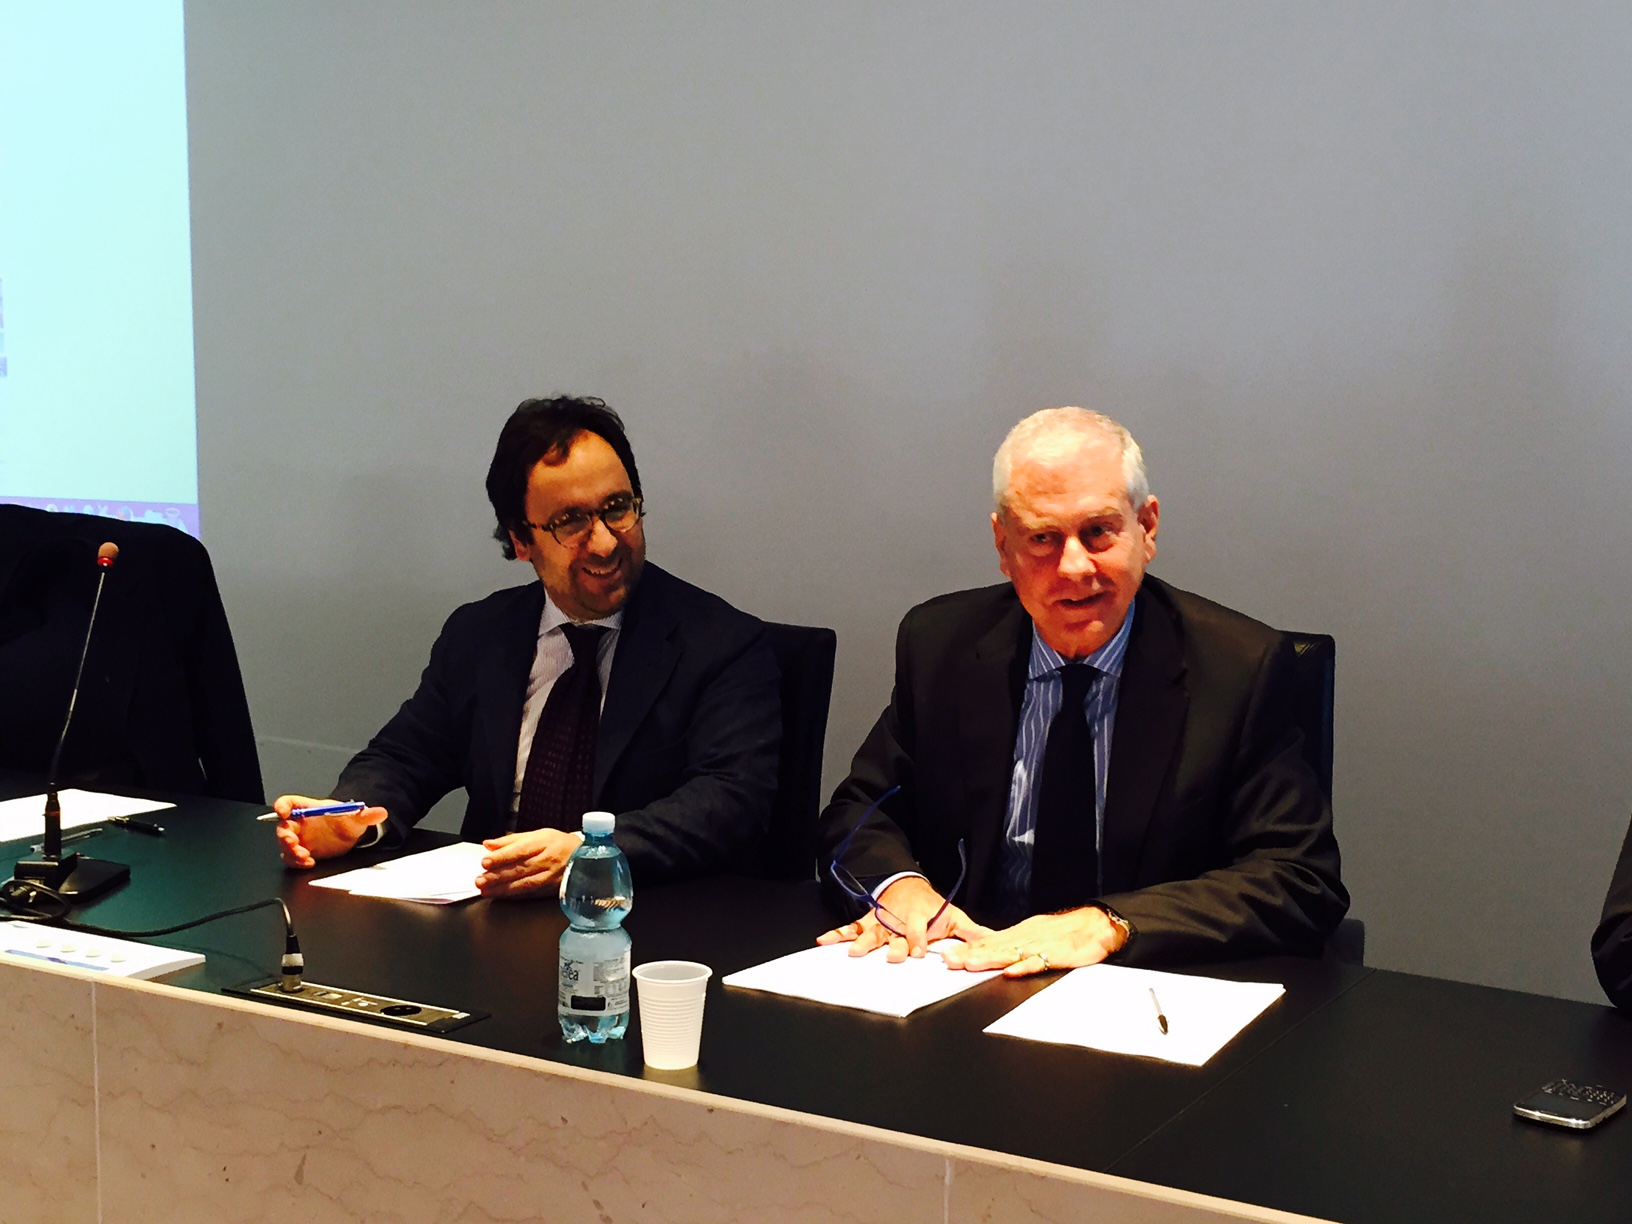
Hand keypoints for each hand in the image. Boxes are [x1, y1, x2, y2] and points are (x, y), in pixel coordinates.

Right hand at [273, 794, 387, 868]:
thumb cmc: (345, 820)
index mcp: (308, 808)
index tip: (283, 812)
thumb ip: (366, 814)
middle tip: (295, 844)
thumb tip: (382, 812)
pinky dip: (297, 862)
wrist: (349, 834)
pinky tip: (310, 863)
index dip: (282, 806)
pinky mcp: (301, 852)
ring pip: (285, 845)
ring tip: (305, 857)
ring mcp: (299, 838)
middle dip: (285, 836)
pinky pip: (291, 858)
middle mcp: (299, 823)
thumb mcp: (356, 816)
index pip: (289, 802)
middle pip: (283, 827)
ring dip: (291, 852)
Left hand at [476, 828, 580, 898]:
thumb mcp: (538, 835)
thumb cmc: (559, 845)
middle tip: (480, 880)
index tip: (485, 861)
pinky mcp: (551, 889)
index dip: (502, 856)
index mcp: (544, 842)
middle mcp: (548, 859)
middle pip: (520, 868)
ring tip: (486, 890)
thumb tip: (489, 844)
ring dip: (503, 888)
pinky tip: (502, 896)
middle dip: (498, 875)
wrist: (586, 858)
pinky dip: (515, 895)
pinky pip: (531, 893)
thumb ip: (511, 840)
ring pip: (524, 883)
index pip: (520, 850)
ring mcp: (551, 876)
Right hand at [817, 876, 990, 962]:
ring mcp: (881, 922)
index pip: (919, 930)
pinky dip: (837, 934)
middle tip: (891, 956)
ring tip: (854, 952)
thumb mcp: (954, 916)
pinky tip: (824, 940)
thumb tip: (995, 943)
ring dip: (863, 942)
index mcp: (920, 919)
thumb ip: (972, 933)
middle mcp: (898, 922)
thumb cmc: (932, 907)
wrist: (907, 886)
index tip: (919, 951)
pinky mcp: (867, 922)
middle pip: (895, 935)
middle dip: (893, 945)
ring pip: (872, 933)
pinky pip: (850, 928)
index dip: (919, 939)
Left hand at [939, 905, 1127, 976]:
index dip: (967, 948)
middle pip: (993, 947)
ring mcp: (1039, 947)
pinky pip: (1038, 962)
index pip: (988, 941)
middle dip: (969, 954)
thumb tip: (992, 951)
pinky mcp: (1056, 955)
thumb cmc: (1065, 931)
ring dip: (989, 959)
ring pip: (1010, 953)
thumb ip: (1014, 944)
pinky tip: (1010, 971)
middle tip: (948, 959)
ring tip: (969, 964)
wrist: (1095, 924)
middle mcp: (1025, 939)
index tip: (947, 954)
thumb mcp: (1035, 934)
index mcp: (1019, 934)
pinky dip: (1024, 966)